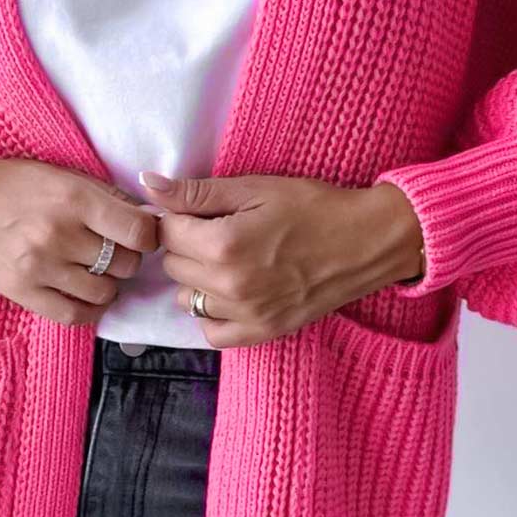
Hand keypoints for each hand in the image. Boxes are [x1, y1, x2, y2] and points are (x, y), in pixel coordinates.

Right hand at [0, 149, 159, 326]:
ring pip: (104, 292)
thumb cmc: (13, 185)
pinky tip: (88, 297)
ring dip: (108, 285)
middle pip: (124, 264)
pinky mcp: (23, 292)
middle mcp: (59, 234)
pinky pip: (74, 315)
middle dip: (126, 258)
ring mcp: (40, 267)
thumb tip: (147, 218)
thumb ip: (104, 198)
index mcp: (74, 199)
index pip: (138, 232)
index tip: (142, 236)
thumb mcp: (63, 176)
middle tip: (113, 251)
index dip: (149, 236)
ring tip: (96, 272)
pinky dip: (90, 310)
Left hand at [138, 170, 423, 347]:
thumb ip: (198, 192)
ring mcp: (246, 314)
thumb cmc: (315, 207)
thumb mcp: (256, 188)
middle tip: (222, 231)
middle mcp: (230, 286)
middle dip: (188, 245)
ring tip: (230, 260)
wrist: (368, 242)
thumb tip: (148, 185)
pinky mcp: (263, 332)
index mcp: (224, 245)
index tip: (199, 211)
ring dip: (198, 278)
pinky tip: (232, 291)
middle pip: (173, 265)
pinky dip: (214, 313)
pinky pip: (212, 332)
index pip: (167, 232)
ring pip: (188, 298)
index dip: (178, 216)